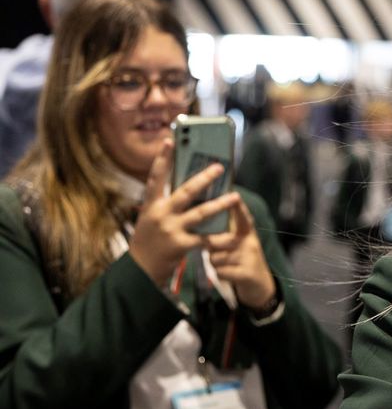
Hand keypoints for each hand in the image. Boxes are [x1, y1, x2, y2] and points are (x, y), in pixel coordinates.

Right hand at [130, 139, 241, 286]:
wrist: (140, 268)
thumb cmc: (150, 238)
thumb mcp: (152, 217)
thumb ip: (167, 202)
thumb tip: (192, 185)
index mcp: (151, 205)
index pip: (155, 177)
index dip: (162, 159)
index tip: (170, 140)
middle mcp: (161, 214)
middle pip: (185, 192)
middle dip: (204, 179)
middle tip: (220, 167)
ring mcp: (171, 229)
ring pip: (201, 213)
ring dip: (220, 204)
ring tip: (235, 196)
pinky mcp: (181, 245)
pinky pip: (206, 239)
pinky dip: (220, 238)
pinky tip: (233, 235)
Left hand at [206, 199, 276, 311]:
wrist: (260, 287)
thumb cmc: (242, 261)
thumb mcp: (240, 244)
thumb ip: (226, 233)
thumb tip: (205, 223)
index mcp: (248, 233)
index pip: (242, 217)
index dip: (238, 207)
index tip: (235, 194)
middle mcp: (250, 243)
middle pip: (219, 240)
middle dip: (211, 247)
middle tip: (214, 251)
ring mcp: (250, 259)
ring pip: (216, 258)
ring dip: (215, 264)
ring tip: (225, 265)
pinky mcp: (247, 273)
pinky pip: (220, 271)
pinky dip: (219, 275)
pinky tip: (228, 275)